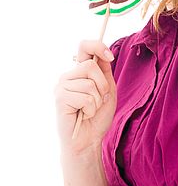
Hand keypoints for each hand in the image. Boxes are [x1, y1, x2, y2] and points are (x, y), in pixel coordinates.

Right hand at [54, 41, 116, 155]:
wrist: (89, 140)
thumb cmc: (98, 116)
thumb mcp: (107, 89)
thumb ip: (104, 71)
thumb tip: (103, 53)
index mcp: (79, 71)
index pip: (84, 46)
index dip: (98, 46)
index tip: (110, 57)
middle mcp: (68, 76)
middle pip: (91, 65)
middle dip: (103, 85)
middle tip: (99, 99)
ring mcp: (62, 87)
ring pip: (90, 83)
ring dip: (98, 100)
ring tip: (90, 110)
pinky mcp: (60, 99)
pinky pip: (86, 97)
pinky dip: (91, 109)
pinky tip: (84, 115)